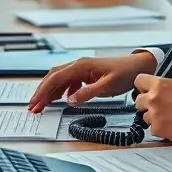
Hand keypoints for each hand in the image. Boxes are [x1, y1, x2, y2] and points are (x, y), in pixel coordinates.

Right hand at [28, 52, 157, 113]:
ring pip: (59, 79)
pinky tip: (62, 99)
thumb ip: (88, 93)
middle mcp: (78, 64)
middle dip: (41, 92)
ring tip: (42, 105)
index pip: (56, 78)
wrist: (138, 66)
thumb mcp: (108, 85)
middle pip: (53, 77)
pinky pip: (68, 81)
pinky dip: (61, 90)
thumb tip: (69, 100)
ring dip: (50, 91)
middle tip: (33, 107)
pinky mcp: (86, 73)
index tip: (35, 103)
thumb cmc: (125, 73)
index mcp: (81, 66)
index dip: (43, 91)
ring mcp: (82, 68)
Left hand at [133, 69, 171, 141]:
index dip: (144, 84)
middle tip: (158, 103)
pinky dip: (160, 128)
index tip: (149, 87)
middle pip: (139, 100)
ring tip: (166, 116)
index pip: (139, 80)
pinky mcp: (158, 130)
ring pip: (145, 116)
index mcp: (158, 84)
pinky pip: (153, 129)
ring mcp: (154, 116)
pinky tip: (170, 125)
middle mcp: (153, 99)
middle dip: (146, 102)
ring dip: (153, 116)